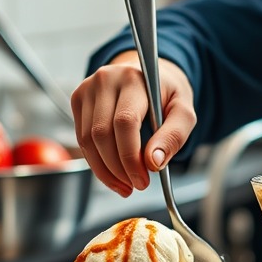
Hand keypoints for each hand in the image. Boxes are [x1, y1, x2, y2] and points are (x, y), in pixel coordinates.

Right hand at [70, 51, 195, 195]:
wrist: (147, 75)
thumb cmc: (165, 95)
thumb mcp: (183, 111)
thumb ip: (173, 135)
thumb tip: (153, 162)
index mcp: (134, 78)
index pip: (125, 121)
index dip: (130, 156)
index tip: (143, 180)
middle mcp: (106, 79)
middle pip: (102, 133)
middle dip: (118, 168)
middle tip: (136, 185)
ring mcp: (88, 88)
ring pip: (87, 140)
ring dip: (105, 171)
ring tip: (125, 184)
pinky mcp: (78, 99)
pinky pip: (81, 139)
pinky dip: (96, 162)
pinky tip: (113, 173)